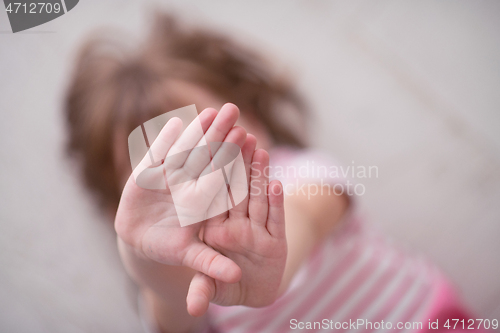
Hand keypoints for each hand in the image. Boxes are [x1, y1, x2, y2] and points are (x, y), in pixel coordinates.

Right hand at [115, 104, 246, 283]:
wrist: (142, 239)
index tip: (245, 137)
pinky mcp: (150, 174)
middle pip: (207, 156)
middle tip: (233, 109)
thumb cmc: (170, 248)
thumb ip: (211, 265)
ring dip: (197, 130)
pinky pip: (158, 155)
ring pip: (185, 150)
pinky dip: (164, 141)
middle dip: (219, 134)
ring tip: (211, 108)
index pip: (220, 175)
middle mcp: (190, 185)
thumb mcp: (191, 258)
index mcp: (204, 202)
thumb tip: (236, 278)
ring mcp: (170, 178)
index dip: (231, 156)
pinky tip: (175, 122)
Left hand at [186, 135, 287, 316]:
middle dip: (236, 161)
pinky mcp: (275, 241)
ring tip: (259, 148)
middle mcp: (234, 225)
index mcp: (213, 227)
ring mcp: (255, 230)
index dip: (211, 172)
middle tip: (236, 133)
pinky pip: (275, 218)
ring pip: (256, 197)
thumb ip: (204, 288)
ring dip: (257, 174)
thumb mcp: (213, 287)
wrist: (252, 292)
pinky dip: (275, 202)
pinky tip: (276, 183)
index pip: (210, 196)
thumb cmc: (225, 286)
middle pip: (235, 188)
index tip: (209, 148)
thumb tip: (195, 307)